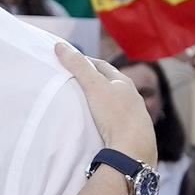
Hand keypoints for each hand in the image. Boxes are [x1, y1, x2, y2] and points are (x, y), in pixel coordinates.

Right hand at [55, 42, 156, 166]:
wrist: (134, 149)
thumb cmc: (115, 113)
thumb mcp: (93, 86)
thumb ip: (78, 66)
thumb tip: (60, 45)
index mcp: (124, 82)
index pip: (103, 66)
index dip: (86, 62)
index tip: (72, 62)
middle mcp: (132, 97)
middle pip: (110, 84)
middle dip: (95, 81)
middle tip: (75, 81)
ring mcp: (134, 116)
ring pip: (115, 103)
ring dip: (101, 101)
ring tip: (85, 103)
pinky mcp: (132, 133)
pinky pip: (116, 120)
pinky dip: (106, 117)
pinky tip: (99, 124)